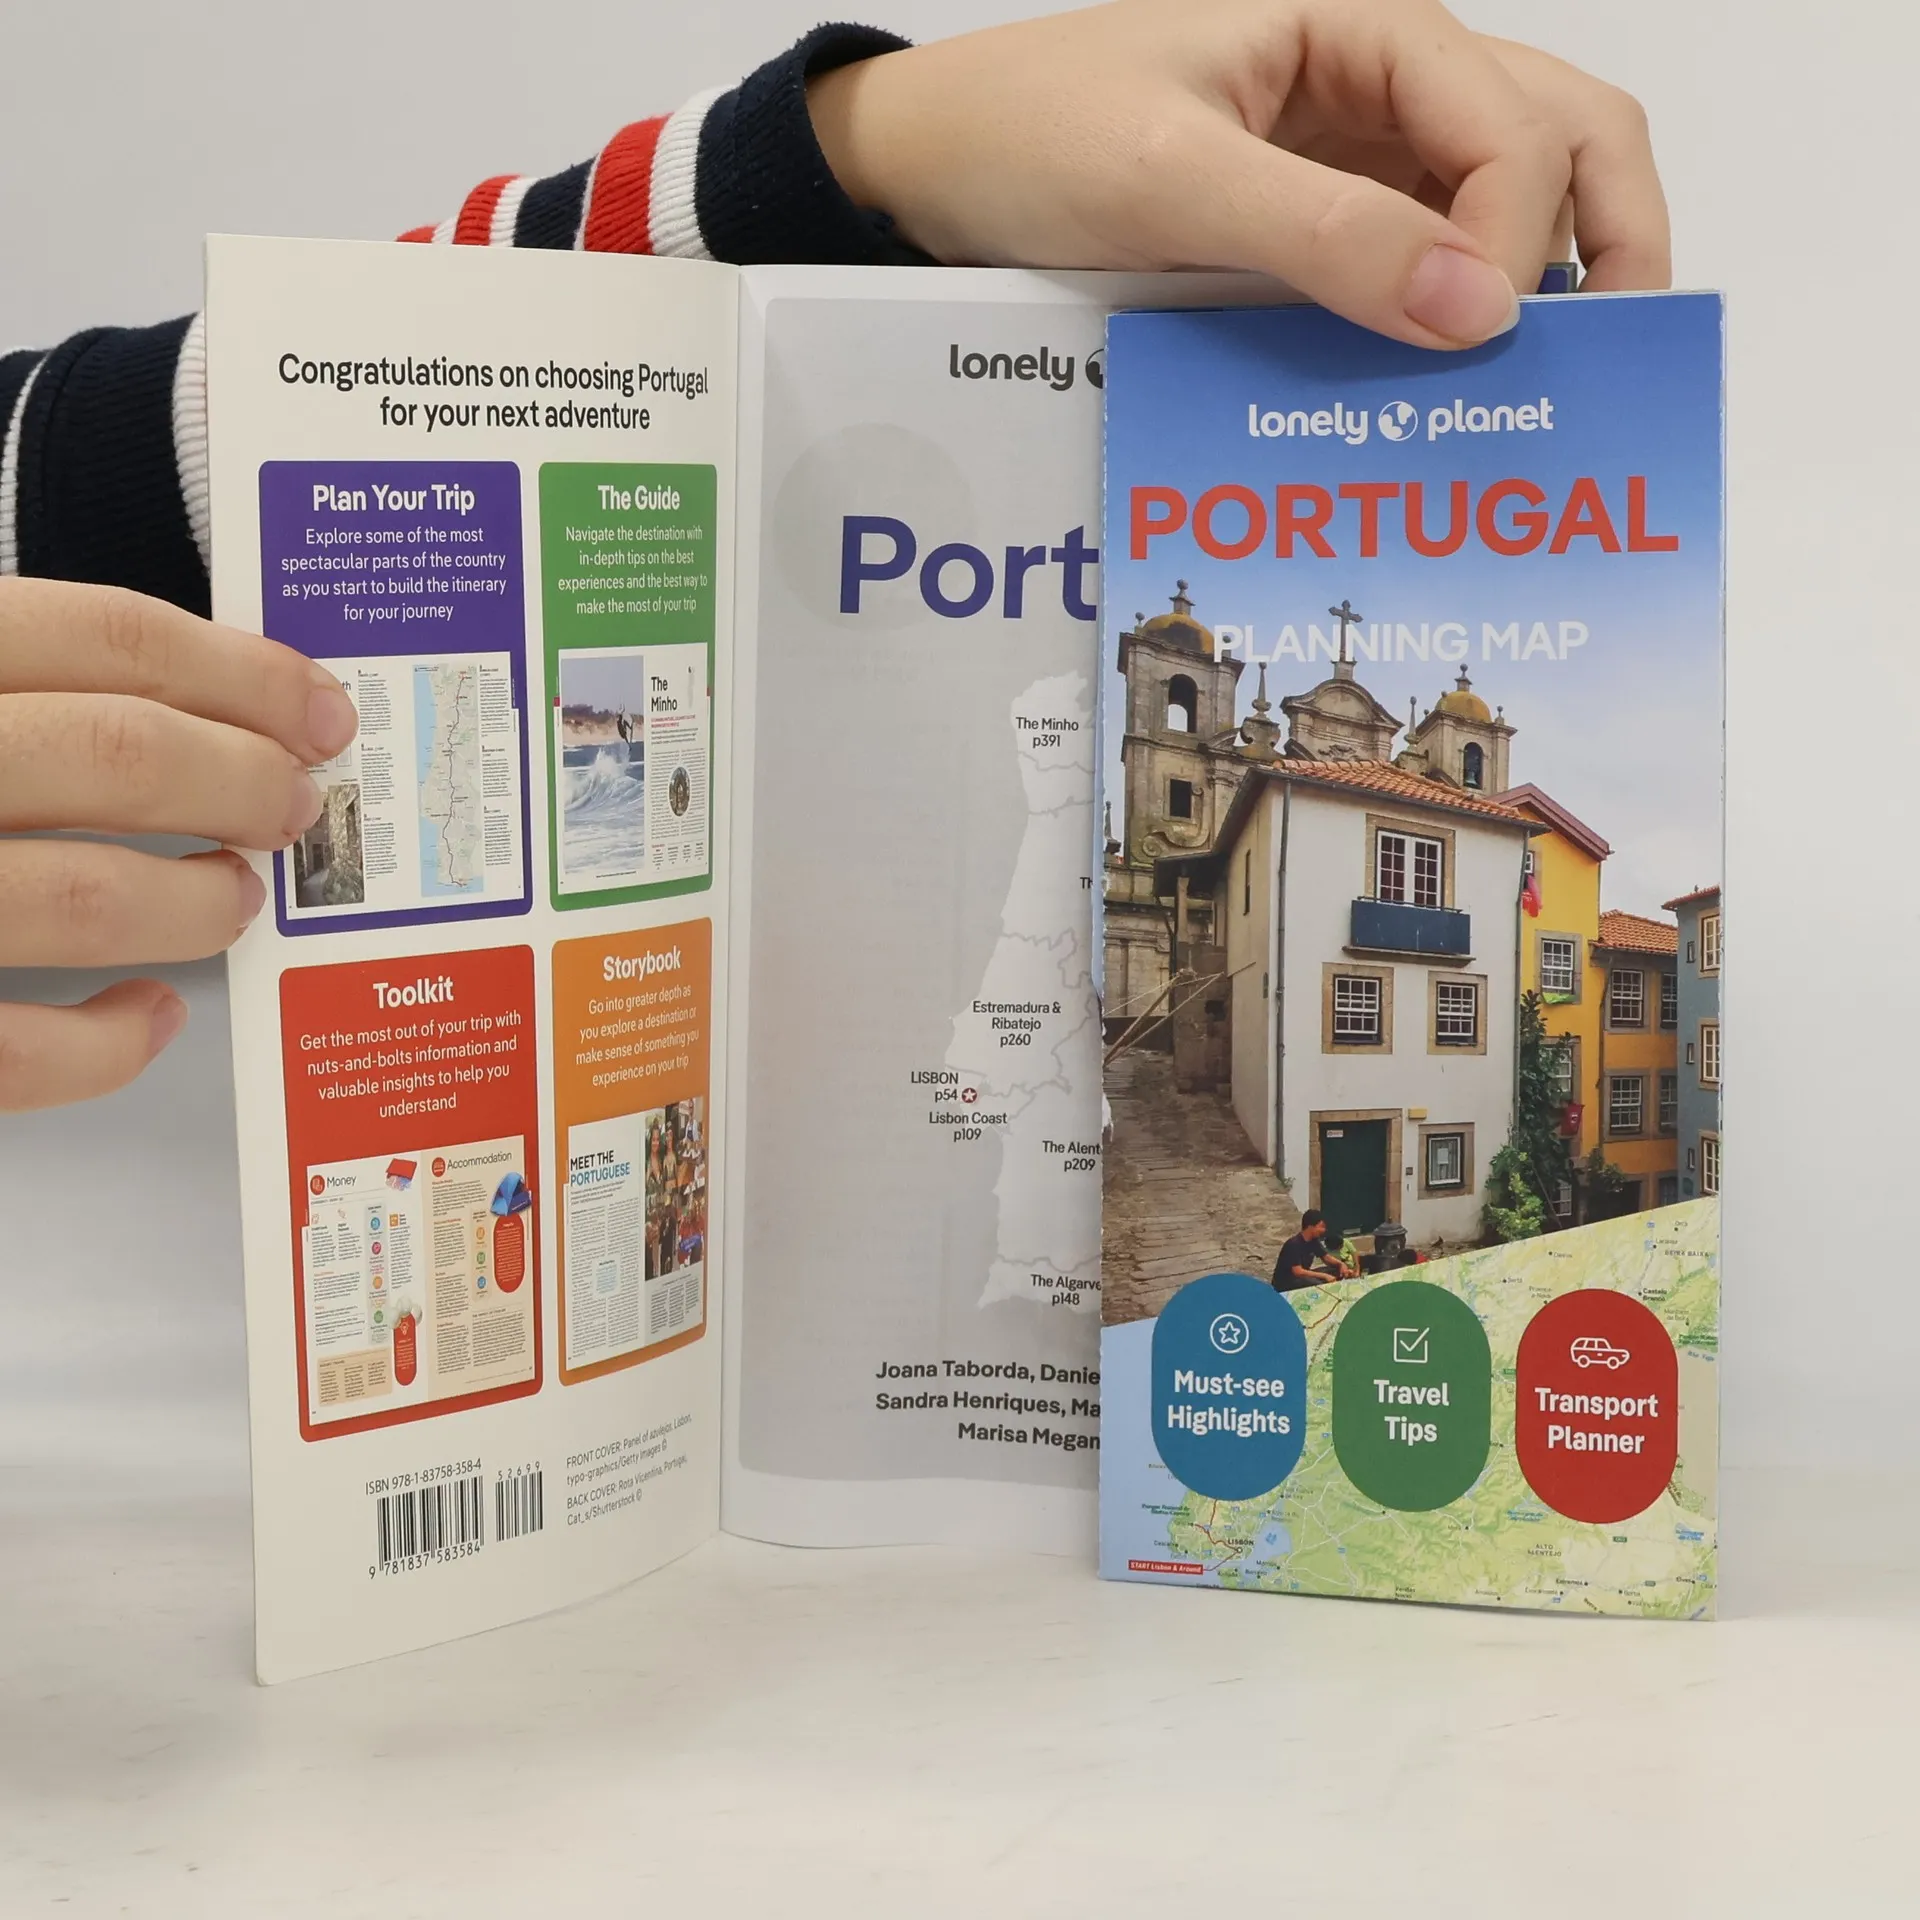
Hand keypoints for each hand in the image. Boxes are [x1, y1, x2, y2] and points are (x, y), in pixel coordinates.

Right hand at [0, 579, 357, 1110]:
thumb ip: (13, 678)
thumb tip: (202, 705)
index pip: (101, 635)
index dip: (241, 672)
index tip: (318, 709)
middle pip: (118, 756)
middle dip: (242, 782)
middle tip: (297, 807)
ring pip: (81, 897)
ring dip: (194, 901)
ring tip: (231, 897)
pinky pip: (15, 1052)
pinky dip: (109, 1045)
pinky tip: (150, 1017)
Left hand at [808, 0, 1666, 346]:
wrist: (934, 170)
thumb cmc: (1030, 135)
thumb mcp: (1168, 177)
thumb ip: (1318, 235)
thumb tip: (1474, 311)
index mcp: (1366, 31)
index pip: (1516, 122)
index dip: (1519, 234)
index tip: (1472, 342)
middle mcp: (1385, 89)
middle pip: (1566, 138)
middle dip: (1609, 240)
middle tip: (1606, 365)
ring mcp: (1359, 160)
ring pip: (1512, 207)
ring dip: (1546, 289)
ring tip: (1544, 395)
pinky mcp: (1321, 227)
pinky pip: (1422, 268)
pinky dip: (1454, 326)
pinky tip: (1447, 397)